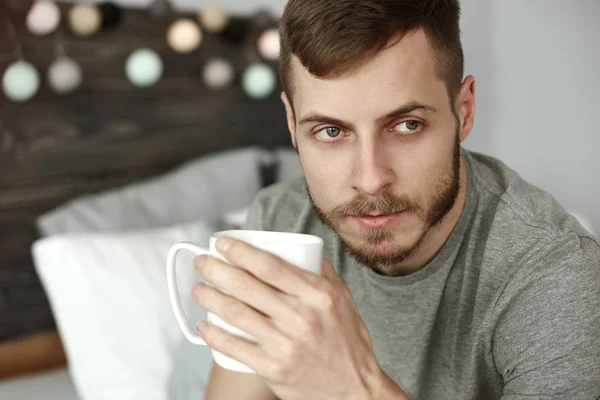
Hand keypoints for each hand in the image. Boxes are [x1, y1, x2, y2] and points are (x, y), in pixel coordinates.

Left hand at [191, 236, 406, 399]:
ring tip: (198, 289)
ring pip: (234, 313)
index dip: (240, 251)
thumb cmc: (348, 343)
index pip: (270, 265)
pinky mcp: (272, 368)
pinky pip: (234, 347)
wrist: (353, 390)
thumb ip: (322, 273)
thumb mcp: (343, 300)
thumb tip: (301, 251)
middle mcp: (300, 317)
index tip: (222, 243)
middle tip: (202, 263)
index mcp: (317, 295)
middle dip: (216, 270)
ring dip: (209, 298)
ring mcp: (284, 344)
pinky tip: (203, 325)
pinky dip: (213, 335)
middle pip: (246, 286)